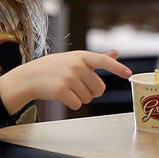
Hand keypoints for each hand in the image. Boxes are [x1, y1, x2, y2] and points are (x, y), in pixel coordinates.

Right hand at [0, 50, 131, 113]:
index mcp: (82, 56)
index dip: (117, 68)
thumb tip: (115, 53)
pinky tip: (62, 96)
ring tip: (67, 88)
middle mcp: (76, 65)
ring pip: (88, 98)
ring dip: (80, 98)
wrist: (29, 77)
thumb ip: (96, 59)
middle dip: (92, 92)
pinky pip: (77, 104)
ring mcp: (68, 77)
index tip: (129, 74)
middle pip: (99, 88)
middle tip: (78, 87)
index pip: (104, 61)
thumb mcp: (74, 58)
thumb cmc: (54, 67)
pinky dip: (72, 104)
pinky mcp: (60, 90)